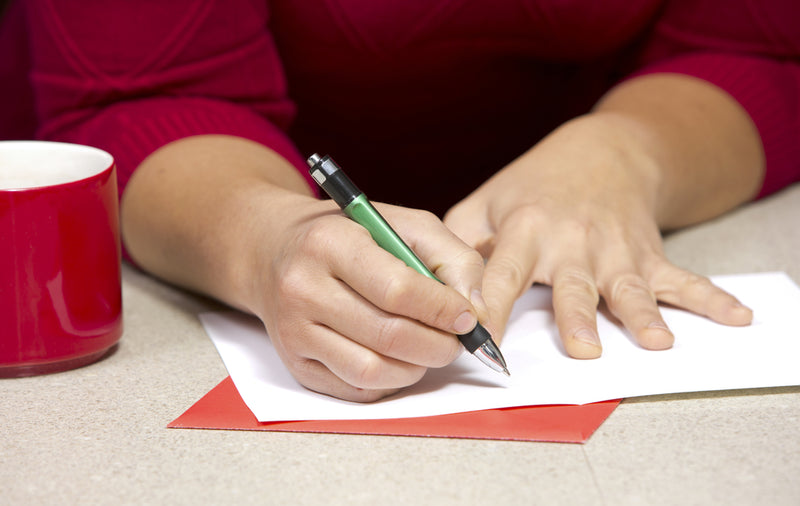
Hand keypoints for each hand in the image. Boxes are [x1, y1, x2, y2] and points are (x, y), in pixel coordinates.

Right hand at [249, 194, 486, 400]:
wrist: (275, 251)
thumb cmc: (349, 235)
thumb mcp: (401, 223)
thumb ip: (449, 256)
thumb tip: (475, 311)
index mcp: (330, 243)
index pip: (397, 290)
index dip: (443, 310)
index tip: (468, 317)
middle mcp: (303, 288)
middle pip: (389, 336)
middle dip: (439, 345)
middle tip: (457, 340)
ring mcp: (294, 332)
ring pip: (372, 371)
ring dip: (416, 368)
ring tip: (429, 348)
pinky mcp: (296, 363)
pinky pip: (356, 389)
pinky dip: (391, 382)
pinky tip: (399, 359)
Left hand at [444, 114, 752, 357]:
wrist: (599, 151)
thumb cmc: (532, 186)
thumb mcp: (485, 201)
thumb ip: (459, 240)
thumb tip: (434, 281)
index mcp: (525, 228)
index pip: (503, 273)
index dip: (491, 305)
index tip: (480, 336)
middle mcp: (572, 240)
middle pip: (572, 284)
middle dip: (577, 316)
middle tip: (583, 349)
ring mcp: (616, 248)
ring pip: (628, 285)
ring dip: (642, 313)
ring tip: (655, 341)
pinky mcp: (648, 253)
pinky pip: (682, 278)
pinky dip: (711, 298)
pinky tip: (736, 317)